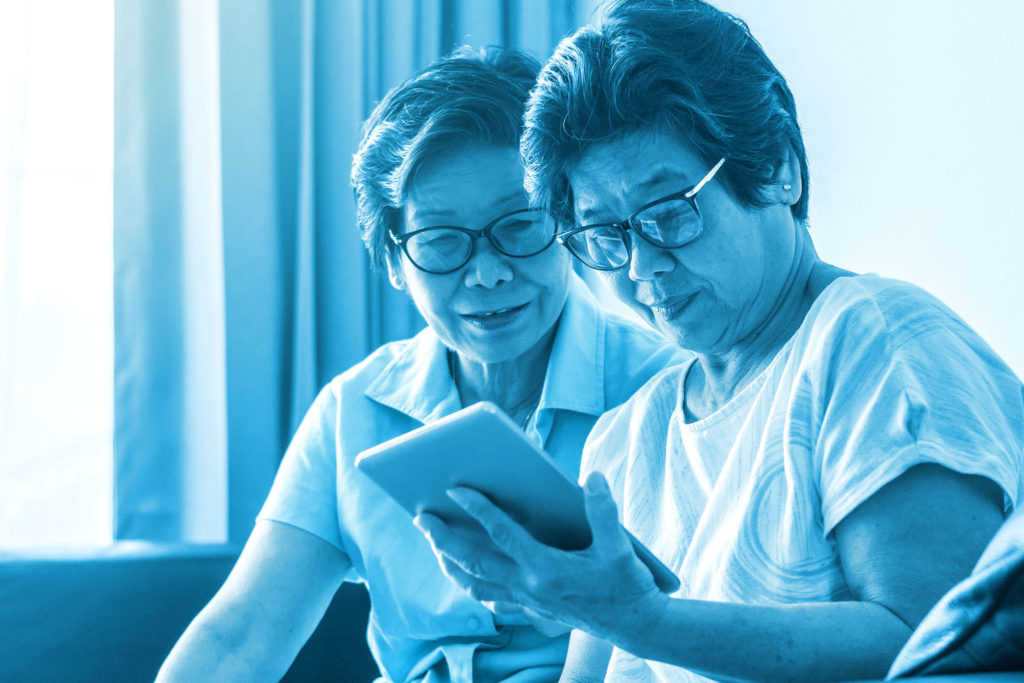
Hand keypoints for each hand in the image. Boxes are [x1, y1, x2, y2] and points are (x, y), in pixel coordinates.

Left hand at [413, 472, 669, 640]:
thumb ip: (603, 510)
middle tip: (421, 516)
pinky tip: (464, 571)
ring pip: (475, 583)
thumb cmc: (628, 583)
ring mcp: (527, 601)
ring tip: (434, 542)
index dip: (478, 509)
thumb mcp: (621, 546)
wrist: (636, 626)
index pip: (502, 534)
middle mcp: (529, 587)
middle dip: (444, 538)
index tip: (455, 489)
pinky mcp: (530, 610)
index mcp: (547, 569)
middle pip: (474, 561)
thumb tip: (591, 477)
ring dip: (450, 562)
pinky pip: (490, 596)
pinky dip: (471, 583)